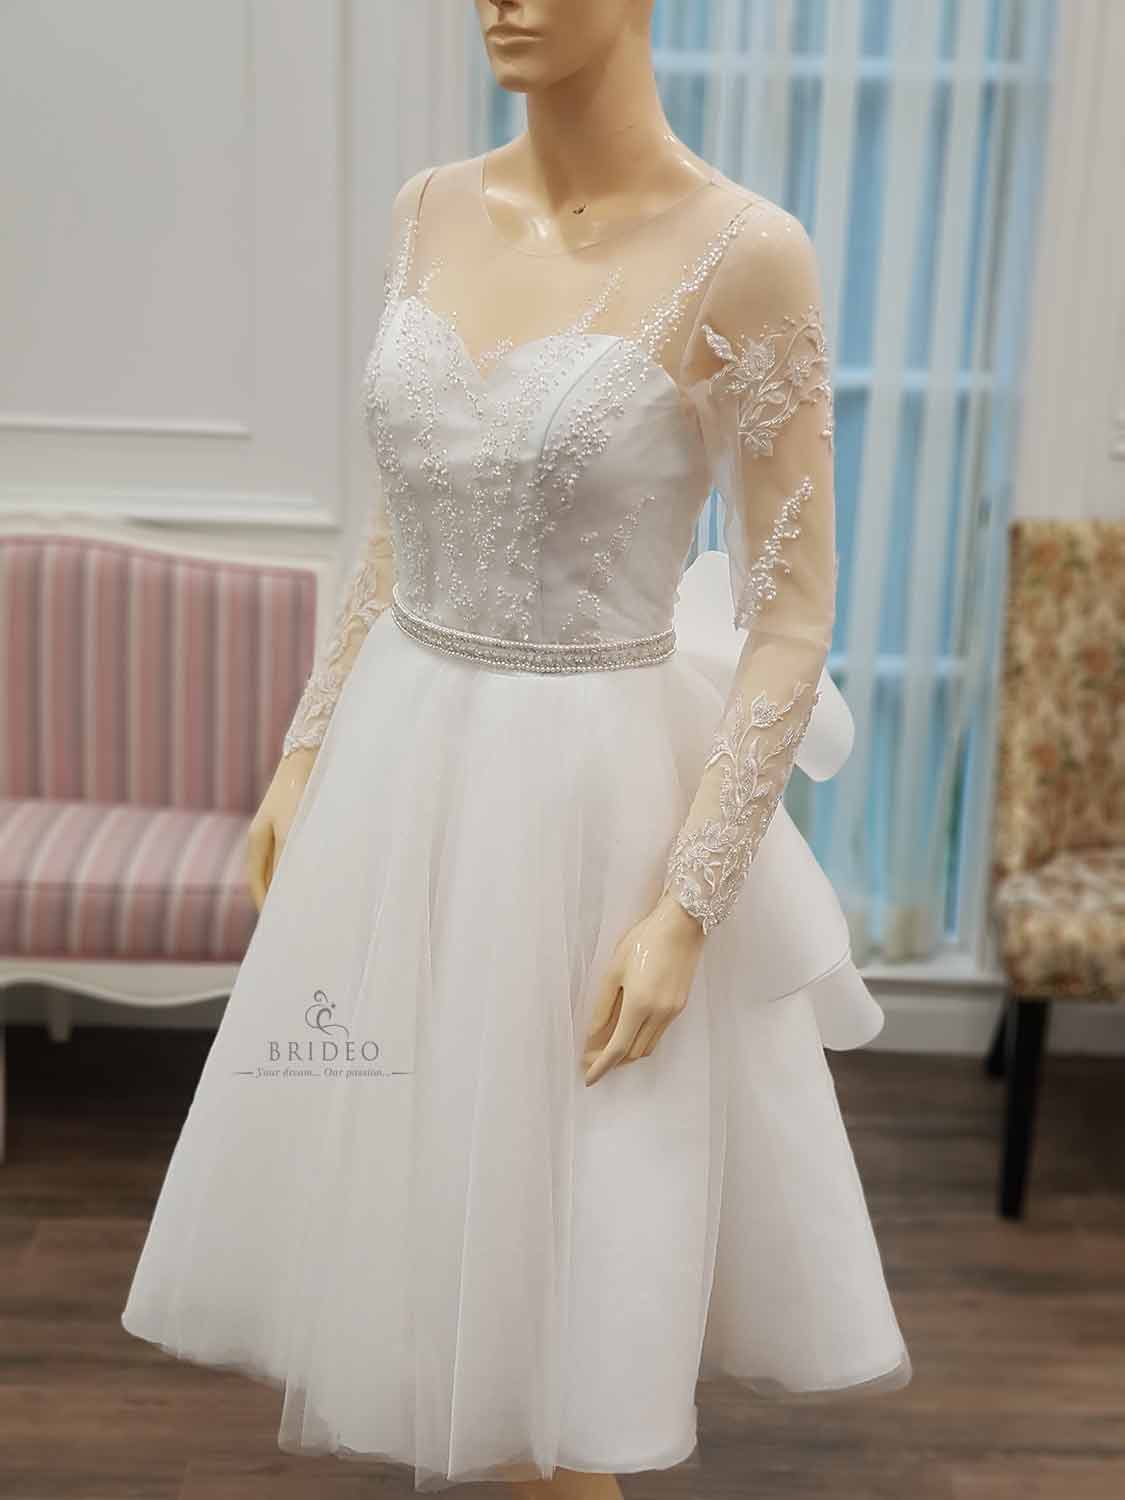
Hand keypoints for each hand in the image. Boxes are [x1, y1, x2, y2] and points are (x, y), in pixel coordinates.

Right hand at [245, 747, 316, 910]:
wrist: (306, 758)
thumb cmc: (297, 793)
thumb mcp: (290, 828)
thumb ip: (285, 858)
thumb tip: (282, 887)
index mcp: (256, 840)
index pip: (256, 880)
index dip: (264, 902)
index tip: (275, 922)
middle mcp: (262, 836)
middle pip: (265, 875)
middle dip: (274, 896)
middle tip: (288, 917)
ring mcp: (276, 829)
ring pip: (278, 865)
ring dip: (286, 882)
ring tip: (300, 901)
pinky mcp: (293, 822)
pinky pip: (291, 853)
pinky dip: (296, 868)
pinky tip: (311, 874)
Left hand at [582, 892, 705, 1085]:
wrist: (681, 925)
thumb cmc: (643, 941)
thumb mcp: (614, 970)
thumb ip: (603, 1005)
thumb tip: (593, 1033)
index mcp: (640, 1005)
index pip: (617, 1048)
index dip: (601, 1066)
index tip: (588, 1078)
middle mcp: (659, 1014)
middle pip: (634, 1052)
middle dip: (612, 1061)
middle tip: (592, 1059)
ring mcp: (673, 1011)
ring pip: (648, 1045)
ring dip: (628, 1052)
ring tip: (608, 1048)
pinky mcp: (680, 1005)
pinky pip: (658, 1033)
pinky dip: (642, 1039)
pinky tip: (630, 1031)